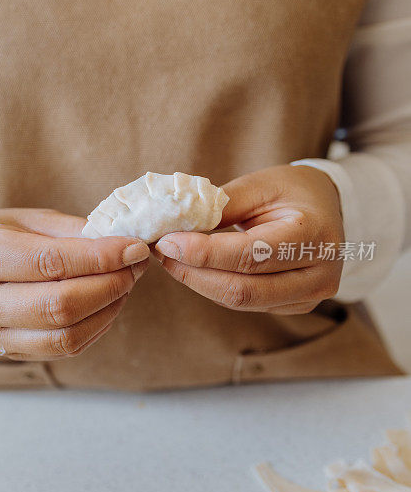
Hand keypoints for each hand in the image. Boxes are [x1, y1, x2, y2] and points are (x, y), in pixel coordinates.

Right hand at [0, 208, 148, 359]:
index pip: (49, 262)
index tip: (133, 248)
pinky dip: (97, 327)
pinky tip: (108, 304)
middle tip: (134, 267)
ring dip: (108, 310)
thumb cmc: (2, 236)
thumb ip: (75, 232)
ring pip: (65, 336)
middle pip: (58, 306)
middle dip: (109, 286)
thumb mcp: (31, 220)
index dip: (99, 258)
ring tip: (125, 284)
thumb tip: (125, 246)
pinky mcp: (10, 352)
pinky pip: (65, 349)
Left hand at [153, 165, 343, 314]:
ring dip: (200, 282)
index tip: (167, 242)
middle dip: (194, 273)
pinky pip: (246, 303)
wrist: (328, 208)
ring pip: (241, 302)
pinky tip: (195, 268)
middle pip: (244, 289)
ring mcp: (309, 296)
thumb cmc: (292, 191)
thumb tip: (176, 227)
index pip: (250, 255)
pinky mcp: (295, 306)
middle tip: (162, 253)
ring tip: (172, 259)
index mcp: (315, 235)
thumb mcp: (260, 185)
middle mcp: (319, 274)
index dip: (203, 253)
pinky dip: (215, 286)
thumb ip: (222, 207)